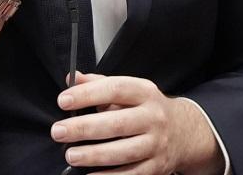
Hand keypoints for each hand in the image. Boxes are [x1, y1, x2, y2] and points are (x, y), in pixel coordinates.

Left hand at [51, 73, 223, 174]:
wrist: (184, 132)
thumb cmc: (146, 109)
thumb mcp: (129, 91)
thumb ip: (99, 84)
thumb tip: (71, 78)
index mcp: (145, 92)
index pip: (115, 89)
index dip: (88, 94)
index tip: (63, 100)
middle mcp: (153, 117)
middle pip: (117, 123)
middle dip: (84, 128)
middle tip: (58, 131)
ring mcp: (156, 143)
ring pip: (123, 152)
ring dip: (94, 155)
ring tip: (70, 155)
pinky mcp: (156, 167)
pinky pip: (130, 174)